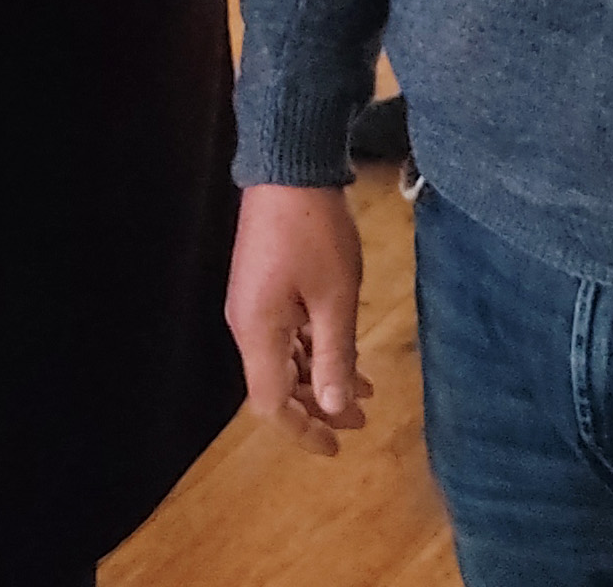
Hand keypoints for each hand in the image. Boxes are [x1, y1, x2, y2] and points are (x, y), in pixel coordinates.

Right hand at [227, 183, 371, 456]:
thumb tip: (333, 408)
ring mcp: (253, 303)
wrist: (288, 166)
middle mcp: (247, 324)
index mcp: (258, 332)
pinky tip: (344, 349)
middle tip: (363, 421)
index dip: (303, 431)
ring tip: (366, 391)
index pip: (271, 404)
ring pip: (283, 358)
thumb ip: (334, 356)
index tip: (338, 446)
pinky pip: (285, 333)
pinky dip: (314, 349)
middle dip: (318, 407)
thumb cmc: (315, 232)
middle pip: (276, 384)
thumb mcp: (335, 298)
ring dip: (319, 377)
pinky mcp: (263, 284)